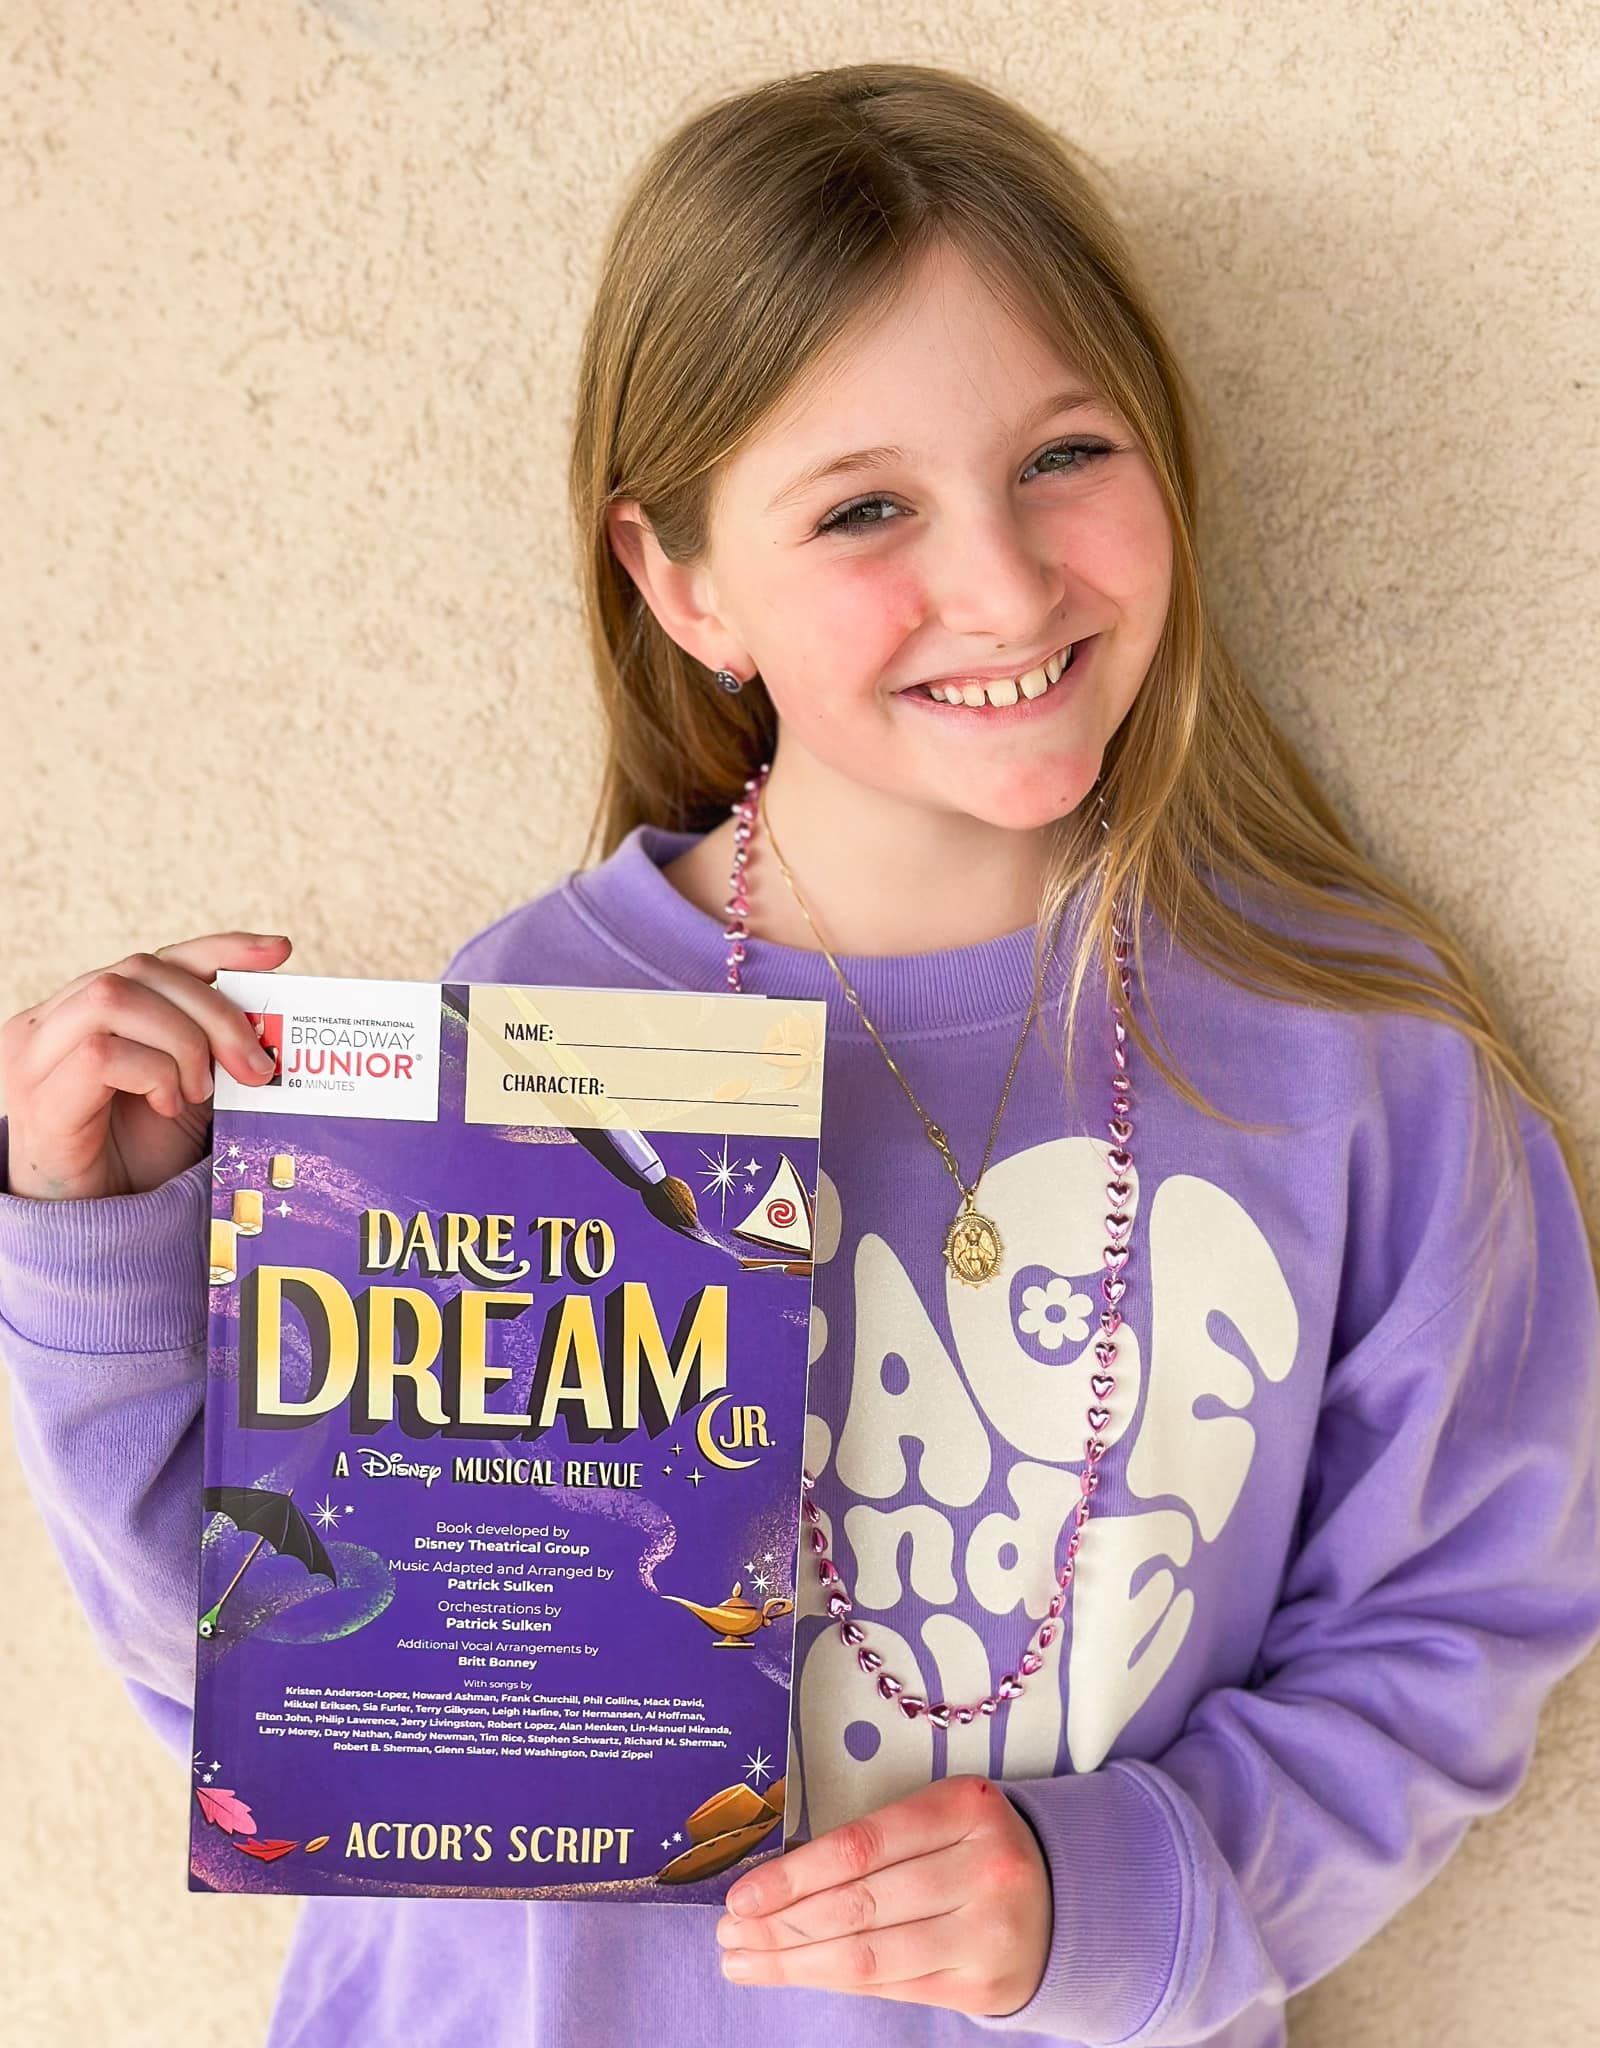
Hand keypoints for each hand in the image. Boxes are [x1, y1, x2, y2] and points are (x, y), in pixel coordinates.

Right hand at [0, 933, 293, 1200]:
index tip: (279, 952)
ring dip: (181, 1041)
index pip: (156, 958)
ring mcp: (35, 1056)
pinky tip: (168, 1105)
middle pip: (141, 969)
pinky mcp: (38, 1097)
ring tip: (199, 1091)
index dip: (220, 948)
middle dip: (214, 1012)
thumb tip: (274, 1017)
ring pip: (115, 997)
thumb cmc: (141, 1158)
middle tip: (255, 1068)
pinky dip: (153, 1073)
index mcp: (88, 1010)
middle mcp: (51, 1021)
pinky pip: (100, 1053)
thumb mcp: (191, 1087)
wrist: (98, 1230)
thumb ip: (213, 1047)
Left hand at [713, 1774, 1050, 2016]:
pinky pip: (896, 1987)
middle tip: (729, 1935)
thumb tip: (777, 1880)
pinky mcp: (988, 1986)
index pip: (862, 1846)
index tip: (741, 1897)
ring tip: (746, 1961)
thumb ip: (876, 1840)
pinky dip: (838, 1981)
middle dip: (782, 1924)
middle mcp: (985, 1869)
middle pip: (861, 1906)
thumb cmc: (974, 1847)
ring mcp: (990, 1933)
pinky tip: (798, 1973)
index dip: (794, 1875)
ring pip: (872, 1956)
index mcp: (967, 1807)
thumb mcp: (940, 1816)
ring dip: (797, 1962)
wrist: (1063, 1898)